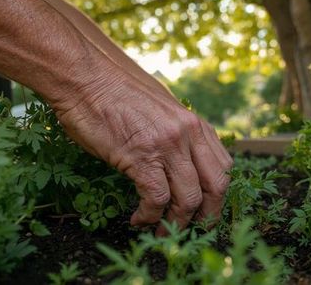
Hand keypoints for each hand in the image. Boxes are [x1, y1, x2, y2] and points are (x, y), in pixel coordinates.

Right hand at [51, 67, 232, 234]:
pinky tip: (138, 219)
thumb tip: (181, 161)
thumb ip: (177, 133)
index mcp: (195, 124)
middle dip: (207, 216)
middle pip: (216, 186)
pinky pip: (157, 199)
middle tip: (192, 230)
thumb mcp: (160, 109)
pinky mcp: (141, 156)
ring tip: (160, 232)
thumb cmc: (116, 94)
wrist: (85, 78)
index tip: (204, 209)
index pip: (224, 167)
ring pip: (189, 199)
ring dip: (176, 223)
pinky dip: (149, 216)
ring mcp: (167, 145)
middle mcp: (189, 134)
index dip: (217, 195)